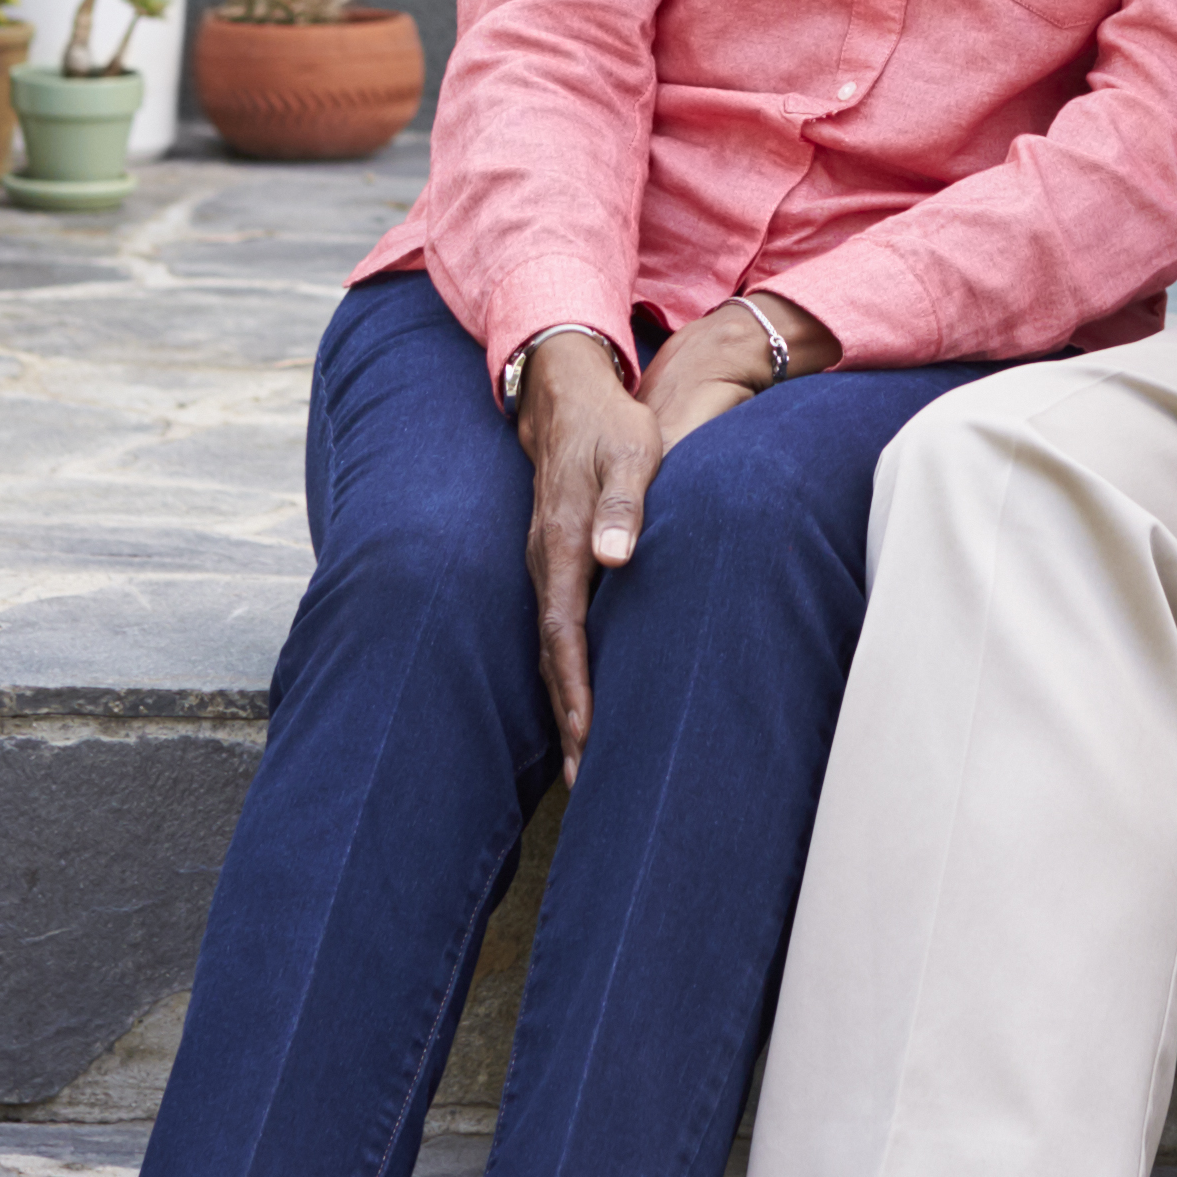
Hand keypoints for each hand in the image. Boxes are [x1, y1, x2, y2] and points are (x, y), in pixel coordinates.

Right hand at [513, 297, 843, 781]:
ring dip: (564, 704)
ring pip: (551, 647)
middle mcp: (545, 562)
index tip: (587, 739)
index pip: (564, 632)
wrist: (567, 394)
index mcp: (564, 542)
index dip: (575, 689)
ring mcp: (545, 564)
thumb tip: (614, 556)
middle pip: (552, 655)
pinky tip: (581, 703)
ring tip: (581, 765)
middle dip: (566, 719)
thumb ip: (624, 503)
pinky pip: (556, 629)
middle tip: (582, 782)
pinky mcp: (554, 562)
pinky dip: (565, 673)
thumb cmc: (612, 425)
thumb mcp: (631, 452)